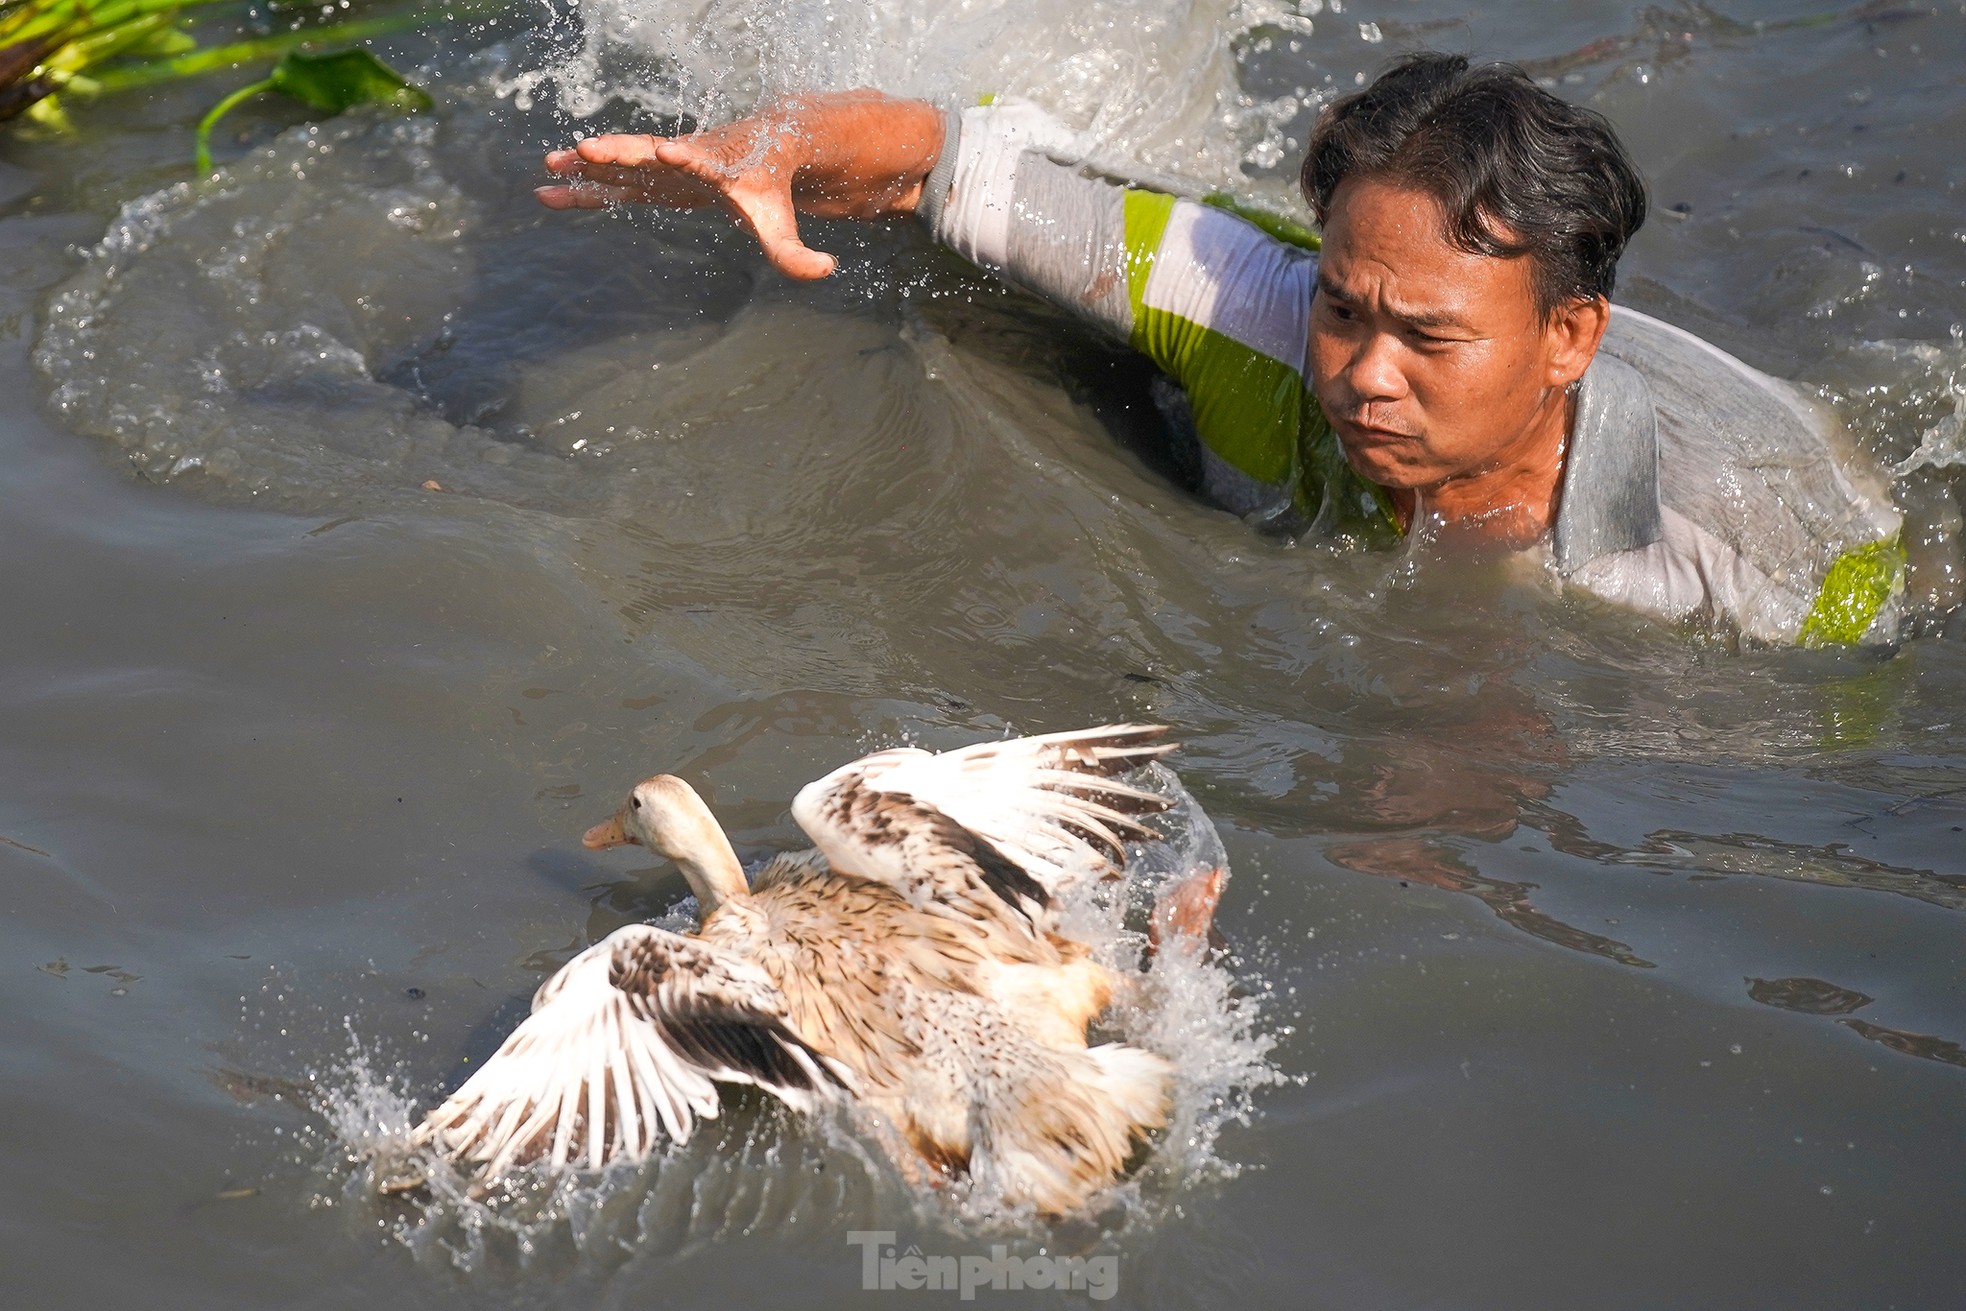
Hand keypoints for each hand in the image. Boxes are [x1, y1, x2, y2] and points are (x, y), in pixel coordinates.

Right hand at [537, 91, 945, 281]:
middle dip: (619, 152)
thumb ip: (797, 253)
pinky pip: (612, 184)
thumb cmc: (769, 186)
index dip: (686, 158)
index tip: (668, 153)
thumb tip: (827, 271)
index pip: (700, 160)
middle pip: (647, 153)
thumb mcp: (781, 222)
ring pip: (620, 167)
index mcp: (716, 165)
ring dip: (585, 170)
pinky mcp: (649, 180)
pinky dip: (584, 189)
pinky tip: (551, 193)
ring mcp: (660, 168)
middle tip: (586, 150)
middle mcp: (682, 160)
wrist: (759, 150)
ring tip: (547, 169)